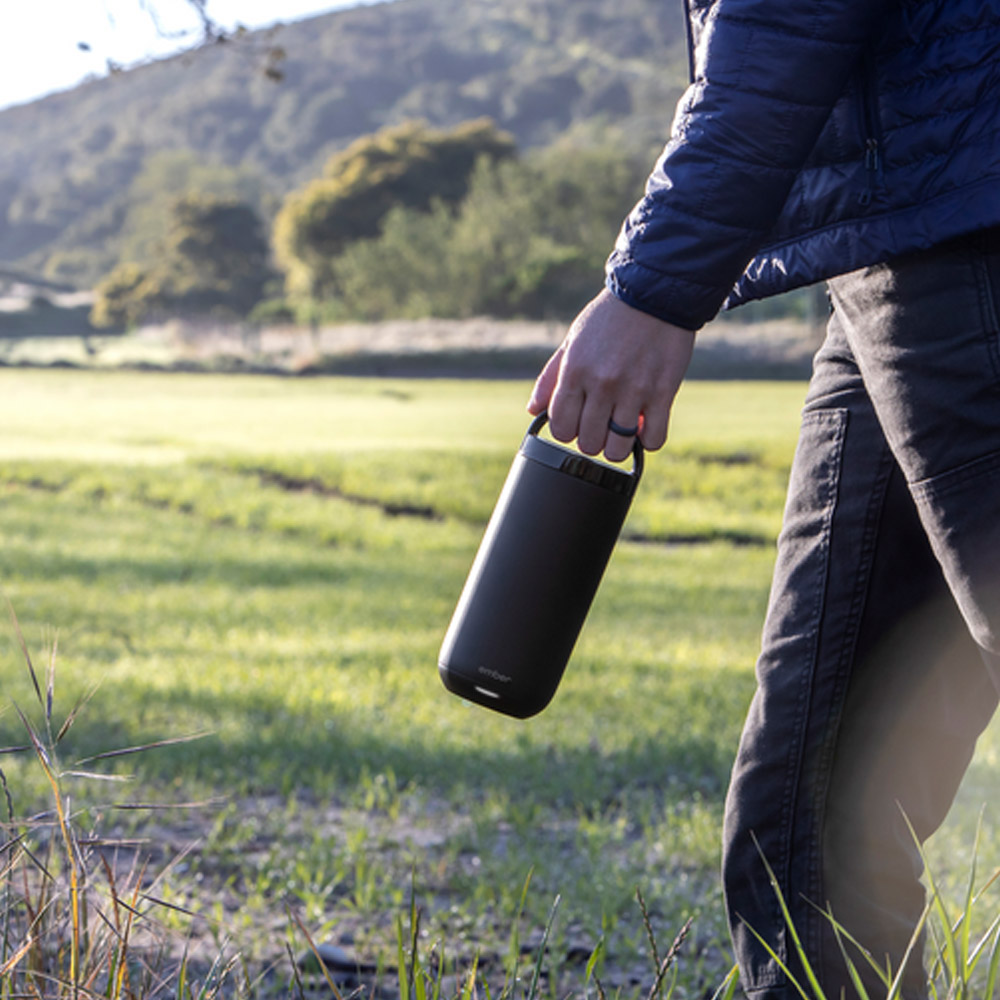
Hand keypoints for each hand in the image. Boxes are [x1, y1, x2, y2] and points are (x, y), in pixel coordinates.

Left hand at [528, 288, 695, 461]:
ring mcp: (634, 390)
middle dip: (593, 439)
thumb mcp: (572, 341)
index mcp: (575, 371)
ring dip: (618, 445)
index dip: (568, 430)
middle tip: (602, 424)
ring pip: (617, 448)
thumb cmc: (610, 318)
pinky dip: (648, 439)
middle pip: (588, 443)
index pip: (561, 428)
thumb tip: (533, 409)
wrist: (654, 293)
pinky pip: (654, 439)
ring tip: (623, 428)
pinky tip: (645, 424)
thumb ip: (551, 378)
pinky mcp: (663, 392)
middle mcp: (602, 383)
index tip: (578, 420)